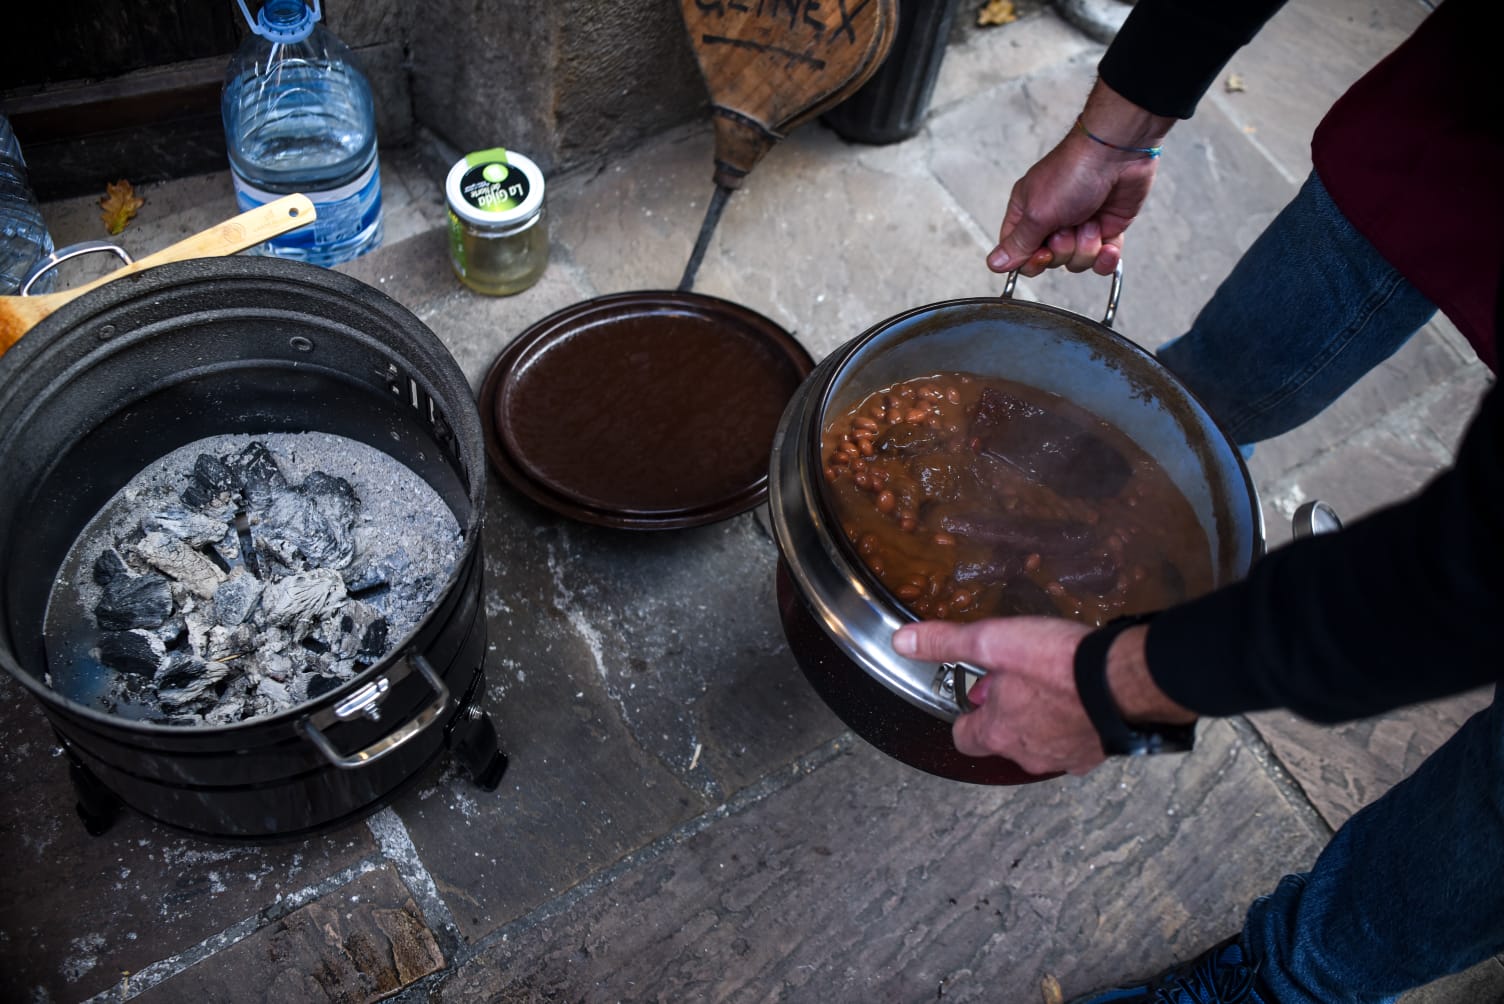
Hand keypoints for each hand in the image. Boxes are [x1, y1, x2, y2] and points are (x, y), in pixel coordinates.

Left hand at [893, 616, 1104, 775]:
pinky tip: (1079, 697)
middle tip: (1015, 680)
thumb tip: (904, 641)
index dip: (965, 715)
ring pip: (1039, 742)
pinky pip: (1074, 742)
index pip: (964, 739)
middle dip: (1004, 713)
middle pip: (1003, 740)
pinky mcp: (1095, 753)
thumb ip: (946, 642)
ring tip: (1048, 684)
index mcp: (997, 733)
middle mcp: (1028, 754)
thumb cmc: (1058, 664)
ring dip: (1038, 719)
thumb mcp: (991, 642)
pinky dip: (1071, 724)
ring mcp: (1064, 757)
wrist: (1122, 679)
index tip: (974, 693)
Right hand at [988, 83, 1172, 277]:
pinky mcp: (1104, 230)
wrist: (1117, 155)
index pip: (1019, 253)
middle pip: (1050, 262)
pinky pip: (1101, 262)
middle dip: (1063, 249)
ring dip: (1086, 247)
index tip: (1043, 252)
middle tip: (1069, 225)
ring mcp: (1078, 227)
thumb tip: (995, 263)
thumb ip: (1018, 244)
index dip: (1031, 261)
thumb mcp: (1037, 213)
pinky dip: (1106, 258)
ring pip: (1075, 263)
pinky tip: (1108, 244)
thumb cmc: (1073, 172)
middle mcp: (1051, 222)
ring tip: (1091, 221)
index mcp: (1026, 214)